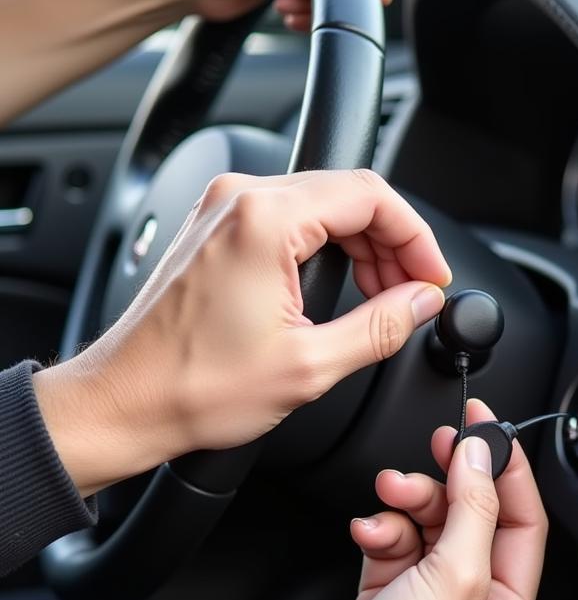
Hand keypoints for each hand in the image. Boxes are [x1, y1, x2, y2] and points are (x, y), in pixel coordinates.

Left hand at [34, 170, 449, 496]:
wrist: (124, 403)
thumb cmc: (194, 387)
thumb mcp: (310, 365)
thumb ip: (380, 326)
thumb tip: (421, 302)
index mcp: (264, 220)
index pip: (370, 195)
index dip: (416, 237)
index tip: (431, 277)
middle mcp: (240, 201)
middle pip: (348, 195)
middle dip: (392, 244)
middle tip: (413, 295)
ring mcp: (224, 213)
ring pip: (322, 207)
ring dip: (362, 249)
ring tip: (381, 300)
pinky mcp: (217, 232)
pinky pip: (291, 222)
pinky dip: (327, 251)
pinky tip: (342, 291)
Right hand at [279, 399, 547, 599]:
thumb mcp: (455, 579)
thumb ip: (474, 508)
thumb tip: (481, 457)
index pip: (524, 522)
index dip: (507, 468)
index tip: (486, 426)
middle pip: (473, 519)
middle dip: (450, 480)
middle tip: (438, 444)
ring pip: (428, 527)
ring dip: (409, 502)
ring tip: (389, 492)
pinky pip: (393, 546)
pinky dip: (381, 530)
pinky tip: (369, 531)